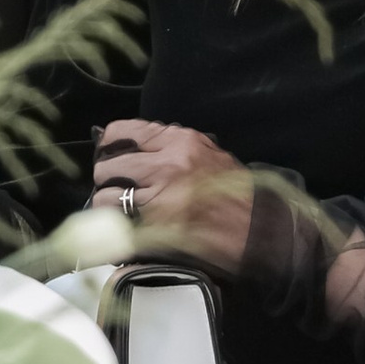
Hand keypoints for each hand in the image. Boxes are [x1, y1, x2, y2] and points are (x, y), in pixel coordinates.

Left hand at [93, 117, 253, 268]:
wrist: (258, 231)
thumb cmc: (235, 194)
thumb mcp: (209, 155)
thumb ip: (173, 147)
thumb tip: (132, 147)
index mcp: (182, 141)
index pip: (123, 132)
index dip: (109, 145)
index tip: (109, 154)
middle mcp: (168, 164)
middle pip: (107, 165)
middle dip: (107, 178)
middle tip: (118, 187)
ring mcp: (161, 197)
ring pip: (106, 195)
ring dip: (109, 205)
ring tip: (122, 210)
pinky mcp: (157, 227)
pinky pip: (117, 224)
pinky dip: (116, 228)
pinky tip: (125, 228)